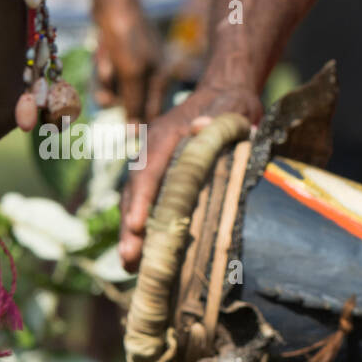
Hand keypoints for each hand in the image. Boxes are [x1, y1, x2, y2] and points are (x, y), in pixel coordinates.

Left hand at [94, 0, 166, 121]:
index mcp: (161, 79)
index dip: (137, 122)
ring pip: (115, 85)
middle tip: (103, 95)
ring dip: (105, 79)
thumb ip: (134, 104)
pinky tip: (103, 52)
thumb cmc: (127, 39)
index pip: (151, 111)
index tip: (123, 135)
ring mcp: (135, 62)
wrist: (113, 2)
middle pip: (129, 99)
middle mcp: (151, 73)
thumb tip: (135, 133)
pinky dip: (104, 64)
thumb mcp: (132, 75)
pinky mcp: (120, 52)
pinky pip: (109, 69)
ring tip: (104, 63)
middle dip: (114, 94)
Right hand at [118, 82, 261, 271]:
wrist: (225, 94)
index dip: (142, 198)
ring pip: (135, 201)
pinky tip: (143, 258)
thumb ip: (221, 118)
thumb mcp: (232, 108)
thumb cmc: (231, 105)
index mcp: (167, 134)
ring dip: (131, 233)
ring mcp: (153, 163)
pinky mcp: (160, 175)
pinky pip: (146, 203)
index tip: (137, 225)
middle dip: (130, 226)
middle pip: (135, 191)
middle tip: (129, 259)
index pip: (150, 169)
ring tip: (130, 267)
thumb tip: (203, 125)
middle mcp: (152, 150)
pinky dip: (142, 228)